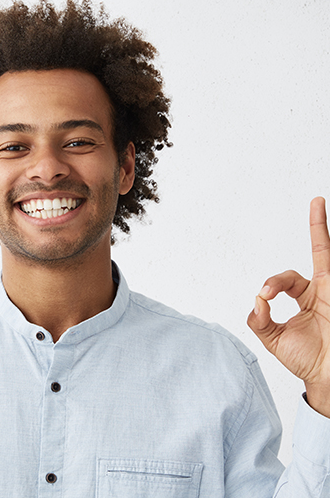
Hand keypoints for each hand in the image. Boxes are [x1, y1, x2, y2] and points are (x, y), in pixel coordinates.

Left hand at [248, 197, 329, 416]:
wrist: (329, 379)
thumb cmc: (306, 360)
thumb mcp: (272, 340)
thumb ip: (258, 320)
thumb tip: (256, 299)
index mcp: (305, 298)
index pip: (286, 279)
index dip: (273, 283)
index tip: (265, 296)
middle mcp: (323, 291)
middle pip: (320, 251)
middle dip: (319, 226)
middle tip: (317, 200)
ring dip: (326, 230)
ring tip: (320, 202)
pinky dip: (328, 246)